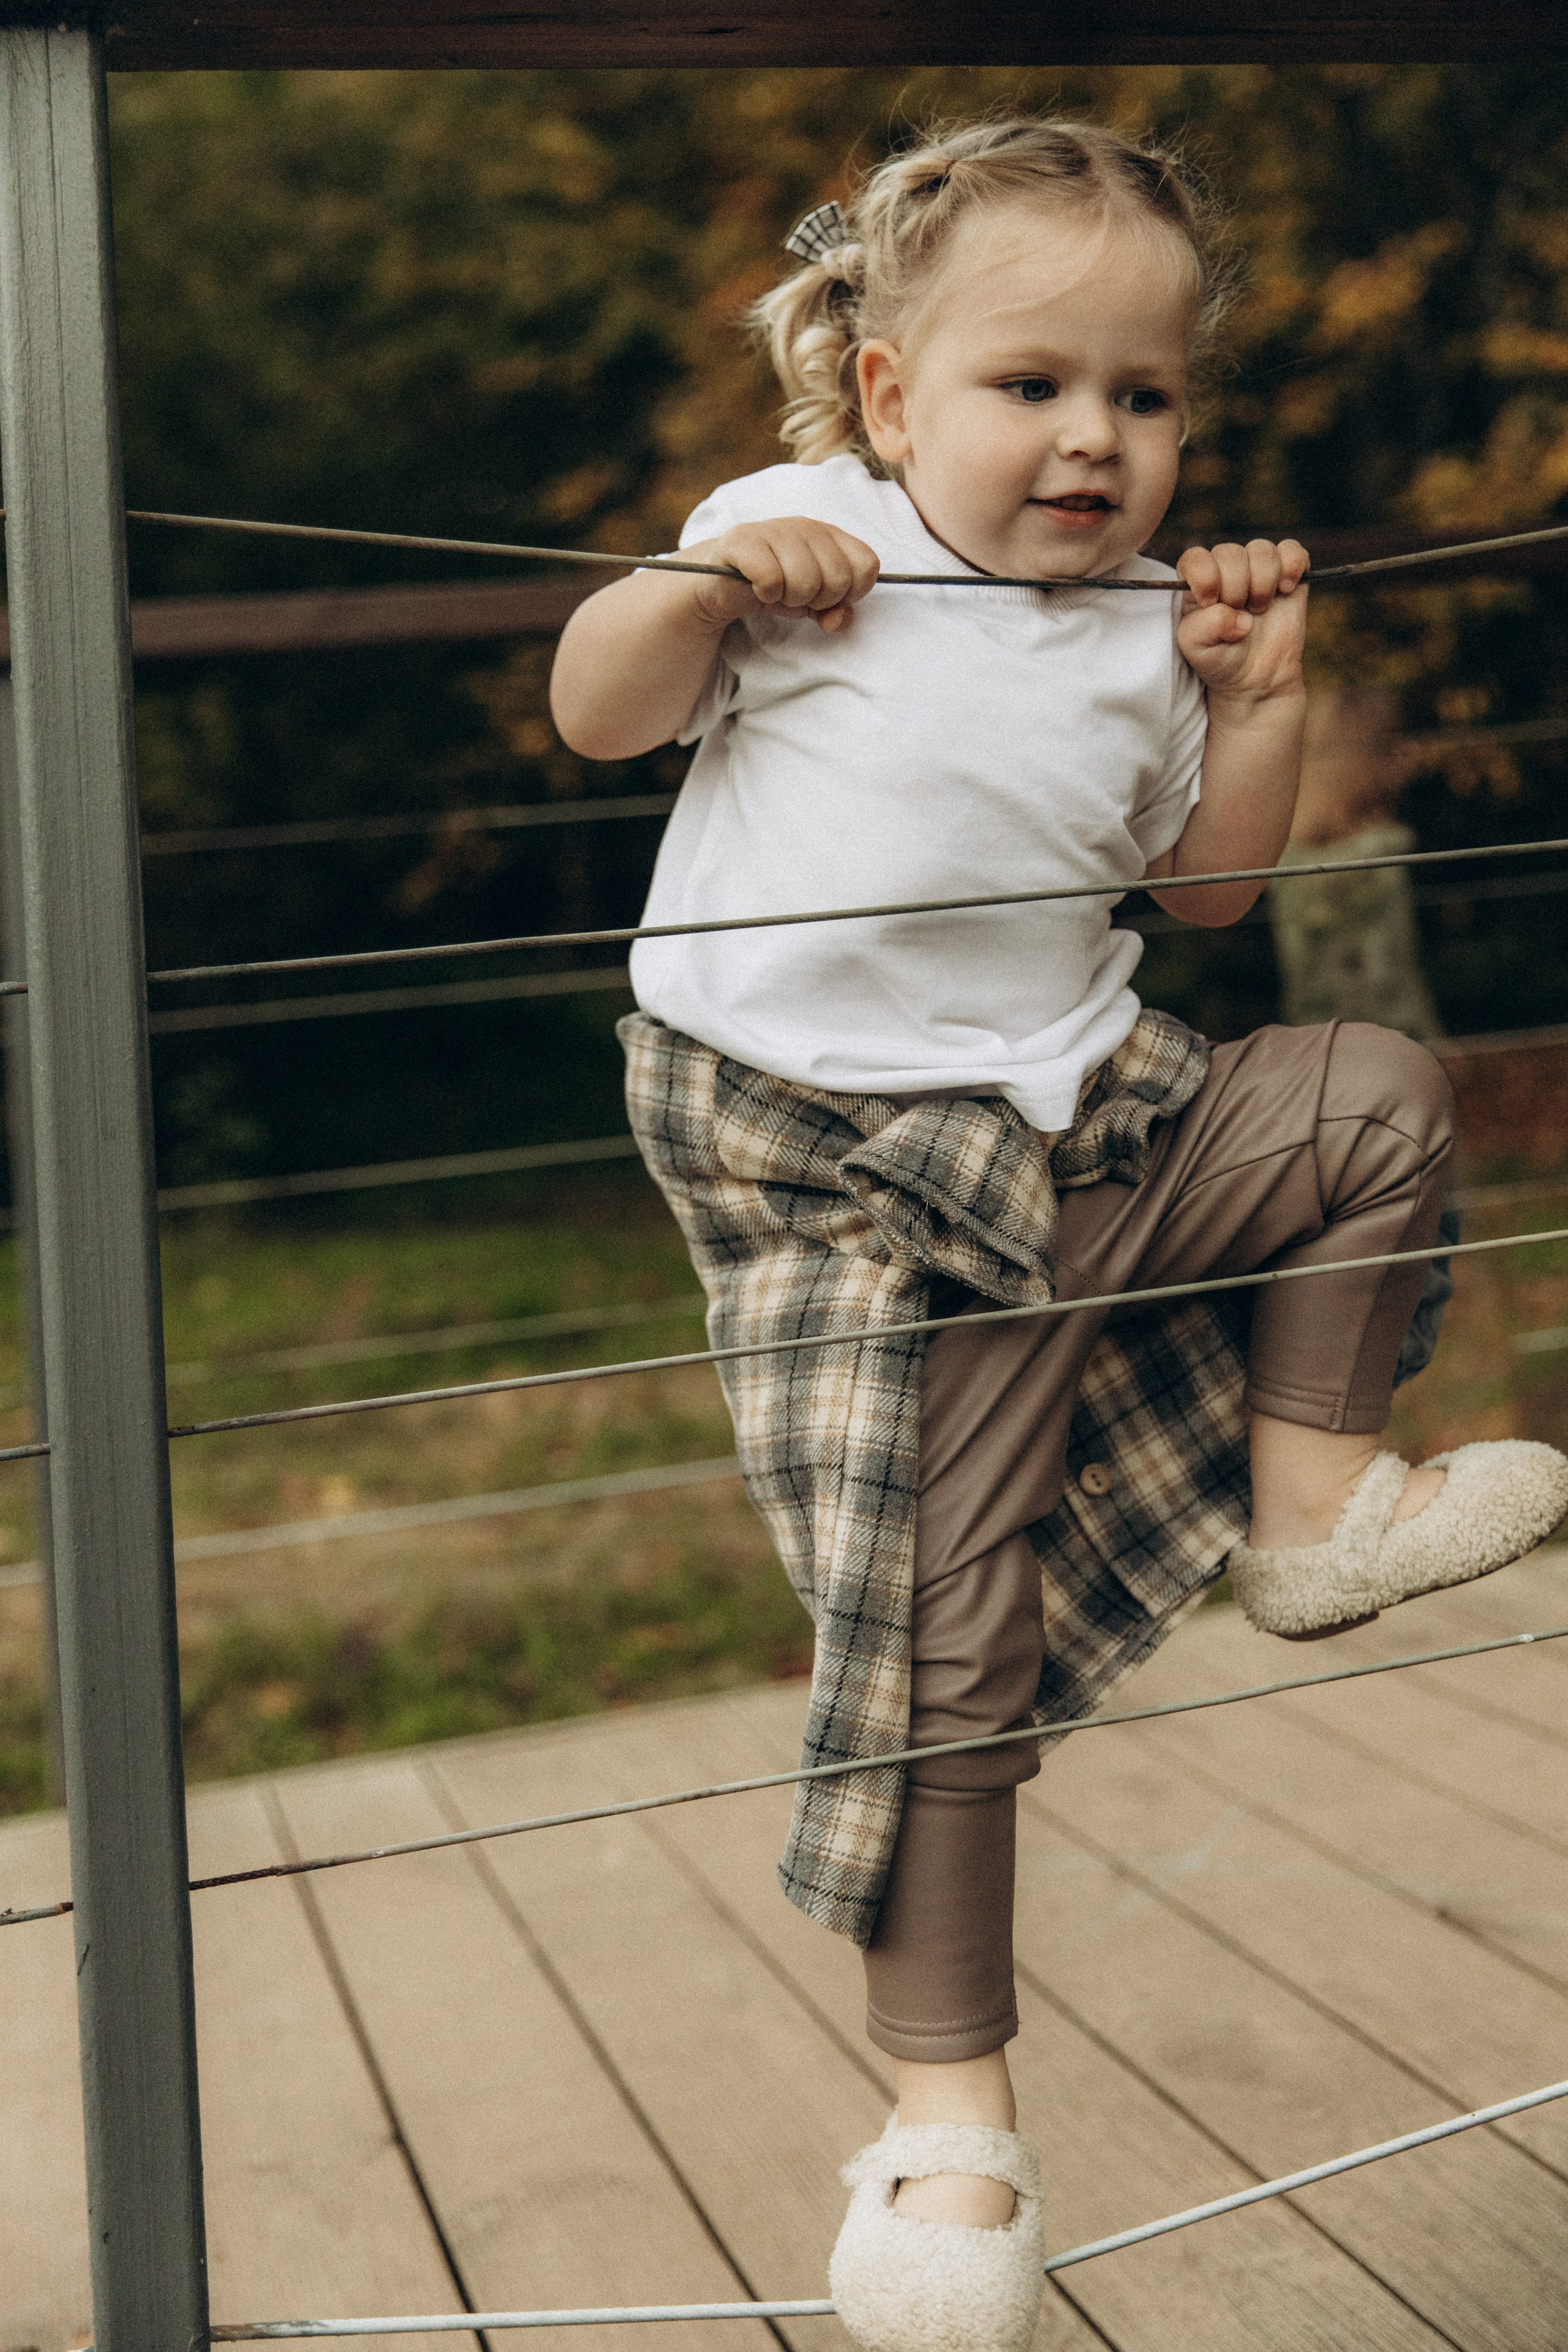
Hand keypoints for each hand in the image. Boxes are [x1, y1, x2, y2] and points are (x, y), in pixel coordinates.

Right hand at [680, 518, 880, 633]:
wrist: (723, 582)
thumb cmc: (777, 587)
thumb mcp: (814, 603)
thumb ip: (837, 611)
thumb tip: (838, 618)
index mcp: (830, 535)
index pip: (867, 565)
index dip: (852, 592)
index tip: (828, 597)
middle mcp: (806, 526)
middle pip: (838, 578)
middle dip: (818, 600)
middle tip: (795, 596)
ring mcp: (774, 530)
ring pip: (806, 581)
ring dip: (790, 599)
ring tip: (776, 592)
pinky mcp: (743, 541)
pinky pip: (772, 579)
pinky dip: (766, 594)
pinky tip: (758, 588)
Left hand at [1176, 538, 1309, 704]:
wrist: (1256, 678)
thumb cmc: (1220, 659)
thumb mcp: (1197, 650)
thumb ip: (1204, 628)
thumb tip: (1240, 617)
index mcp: (1196, 583)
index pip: (1195, 558)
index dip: (1205, 576)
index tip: (1211, 603)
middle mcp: (1226, 569)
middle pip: (1230, 553)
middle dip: (1235, 588)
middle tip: (1240, 615)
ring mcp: (1258, 569)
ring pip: (1261, 549)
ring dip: (1262, 583)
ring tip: (1260, 609)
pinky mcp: (1287, 573)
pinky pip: (1293, 550)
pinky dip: (1292, 566)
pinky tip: (1286, 591)